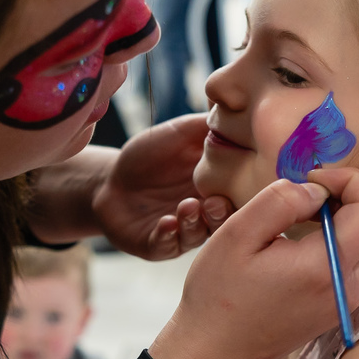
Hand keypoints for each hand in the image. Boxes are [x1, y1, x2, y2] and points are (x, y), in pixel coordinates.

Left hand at [93, 114, 232, 259]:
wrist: (110, 181)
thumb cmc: (149, 156)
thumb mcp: (182, 133)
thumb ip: (212, 127)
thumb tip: (246, 113)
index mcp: (219, 186)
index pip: (243, 193)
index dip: (247, 191)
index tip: (246, 182)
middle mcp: (206, 213)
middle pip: (226, 219)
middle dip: (223, 213)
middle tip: (216, 202)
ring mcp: (183, 231)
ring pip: (198, 234)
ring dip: (195, 222)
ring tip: (188, 206)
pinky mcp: (159, 244)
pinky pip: (166, 244)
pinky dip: (167, 235)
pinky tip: (166, 222)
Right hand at [149, 167, 358, 358]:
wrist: (215, 352)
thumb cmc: (218, 295)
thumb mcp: (236, 235)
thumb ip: (280, 201)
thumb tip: (317, 189)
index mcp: (324, 267)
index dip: (348, 180)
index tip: (310, 180)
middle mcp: (349, 288)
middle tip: (315, 195)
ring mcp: (350, 301)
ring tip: (318, 215)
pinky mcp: (343, 308)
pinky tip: (318, 238)